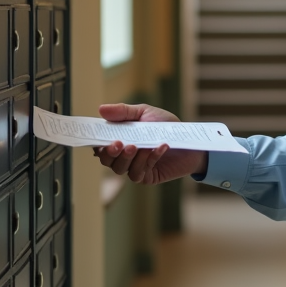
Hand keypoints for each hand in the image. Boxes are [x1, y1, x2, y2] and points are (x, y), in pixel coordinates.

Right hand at [92, 103, 208, 184]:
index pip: (100, 145)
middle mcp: (124, 156)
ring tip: (139, 146)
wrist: (189, 139)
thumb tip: (101, 109)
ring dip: (129, 157)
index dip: (96, 143)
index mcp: (120, 139)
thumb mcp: (145, 113)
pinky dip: (149, 159)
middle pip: (107, 161)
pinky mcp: (147, 177)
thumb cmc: (165, 125)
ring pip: (121, 169)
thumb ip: (123, 112)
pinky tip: (160, 147)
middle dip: (110, 153)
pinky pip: (140, 172)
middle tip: (119, 143)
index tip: (98, 138)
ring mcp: (135, 167)